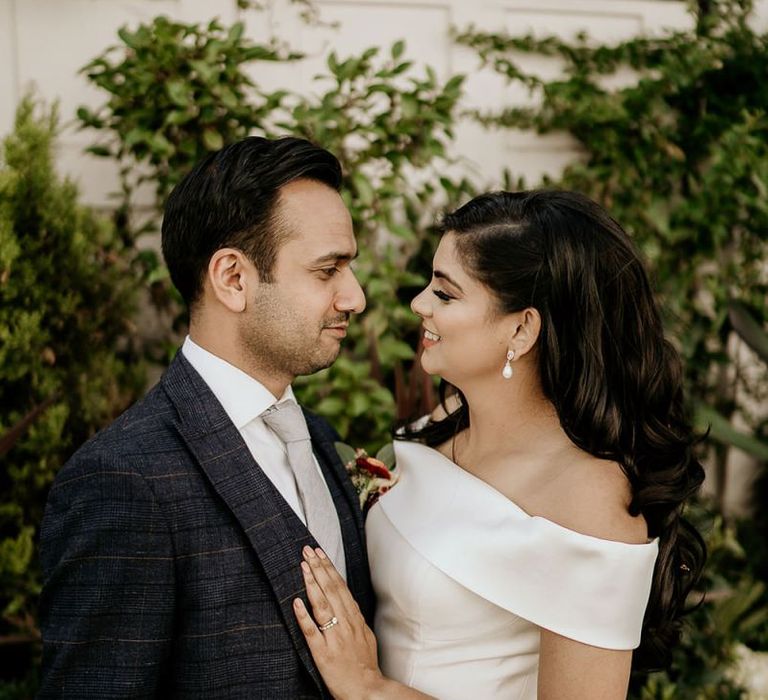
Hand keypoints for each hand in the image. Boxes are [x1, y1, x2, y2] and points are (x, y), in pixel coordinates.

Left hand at [293, 546, 383, 699]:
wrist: (366, 690)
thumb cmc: (364, 664)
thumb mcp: (365, 635)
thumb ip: (355, 617)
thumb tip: (347, 600)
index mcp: (354, 618)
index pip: (340, 586)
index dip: (328, 568)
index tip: (319, 553)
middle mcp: (345, 623)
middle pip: (330, 590)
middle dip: (319, 568)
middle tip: (307, 550)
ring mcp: (334, 637)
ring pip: (322, 605)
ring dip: (312, 583)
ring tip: (303, 566)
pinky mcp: (323, 652)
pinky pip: (311, 632)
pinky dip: (304, 616)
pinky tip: (296, 602)